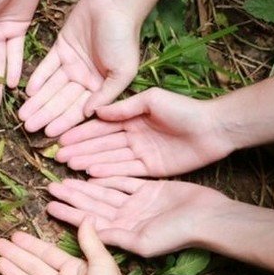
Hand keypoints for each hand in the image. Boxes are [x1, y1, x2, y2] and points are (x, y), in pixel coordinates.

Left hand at [18, 0, 139, 137]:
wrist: (115, 4)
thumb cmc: (124, 38)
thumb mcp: (122, 71)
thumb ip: (107, 94)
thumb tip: (89, 115)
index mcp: (100, 87)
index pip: (78, 109)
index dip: (64, 122)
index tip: (49, 134)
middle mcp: (84, 78)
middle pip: (61, 100)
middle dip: (45, 114)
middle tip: (28, 127)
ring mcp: (72, 63)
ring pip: (51, 86)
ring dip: (37, 100)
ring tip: (23, 114)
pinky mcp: (61, 48)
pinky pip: (47, 66)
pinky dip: (38, 78)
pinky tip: (28, 90)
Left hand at [47, 177, 230, 256]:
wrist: (209, 218)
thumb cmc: (177, 234)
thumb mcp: (141, 241)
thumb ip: (113, 236)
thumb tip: (86, 229)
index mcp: (123, 232)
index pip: (89, 222)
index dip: (69, 213)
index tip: (49, 206)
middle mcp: (128, 218)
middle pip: (93, 205)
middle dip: (71, 196)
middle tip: (50, 187)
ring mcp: (138, 203)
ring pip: (104, 192)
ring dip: (85, 185)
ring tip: (64, 178)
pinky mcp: (150, 189)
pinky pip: (124, 180)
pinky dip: (108, 176)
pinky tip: (92, 172)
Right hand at [56, 88, 233, 176]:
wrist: (215, 128)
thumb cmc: (184, 109)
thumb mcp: (152, 100)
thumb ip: (124, 107)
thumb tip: (96, 110)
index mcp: (132, 118)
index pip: (101, 126)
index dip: (81, 132)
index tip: (62, 137)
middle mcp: (133, 136)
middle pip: (101, 144)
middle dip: (80, 149)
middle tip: (58, 155)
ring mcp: (141, 153)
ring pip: (110, 158)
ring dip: (89, 161)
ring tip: (70, 165)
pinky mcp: (151, 168)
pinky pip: (125, 171)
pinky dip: (108, 173)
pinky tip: (91, 174)